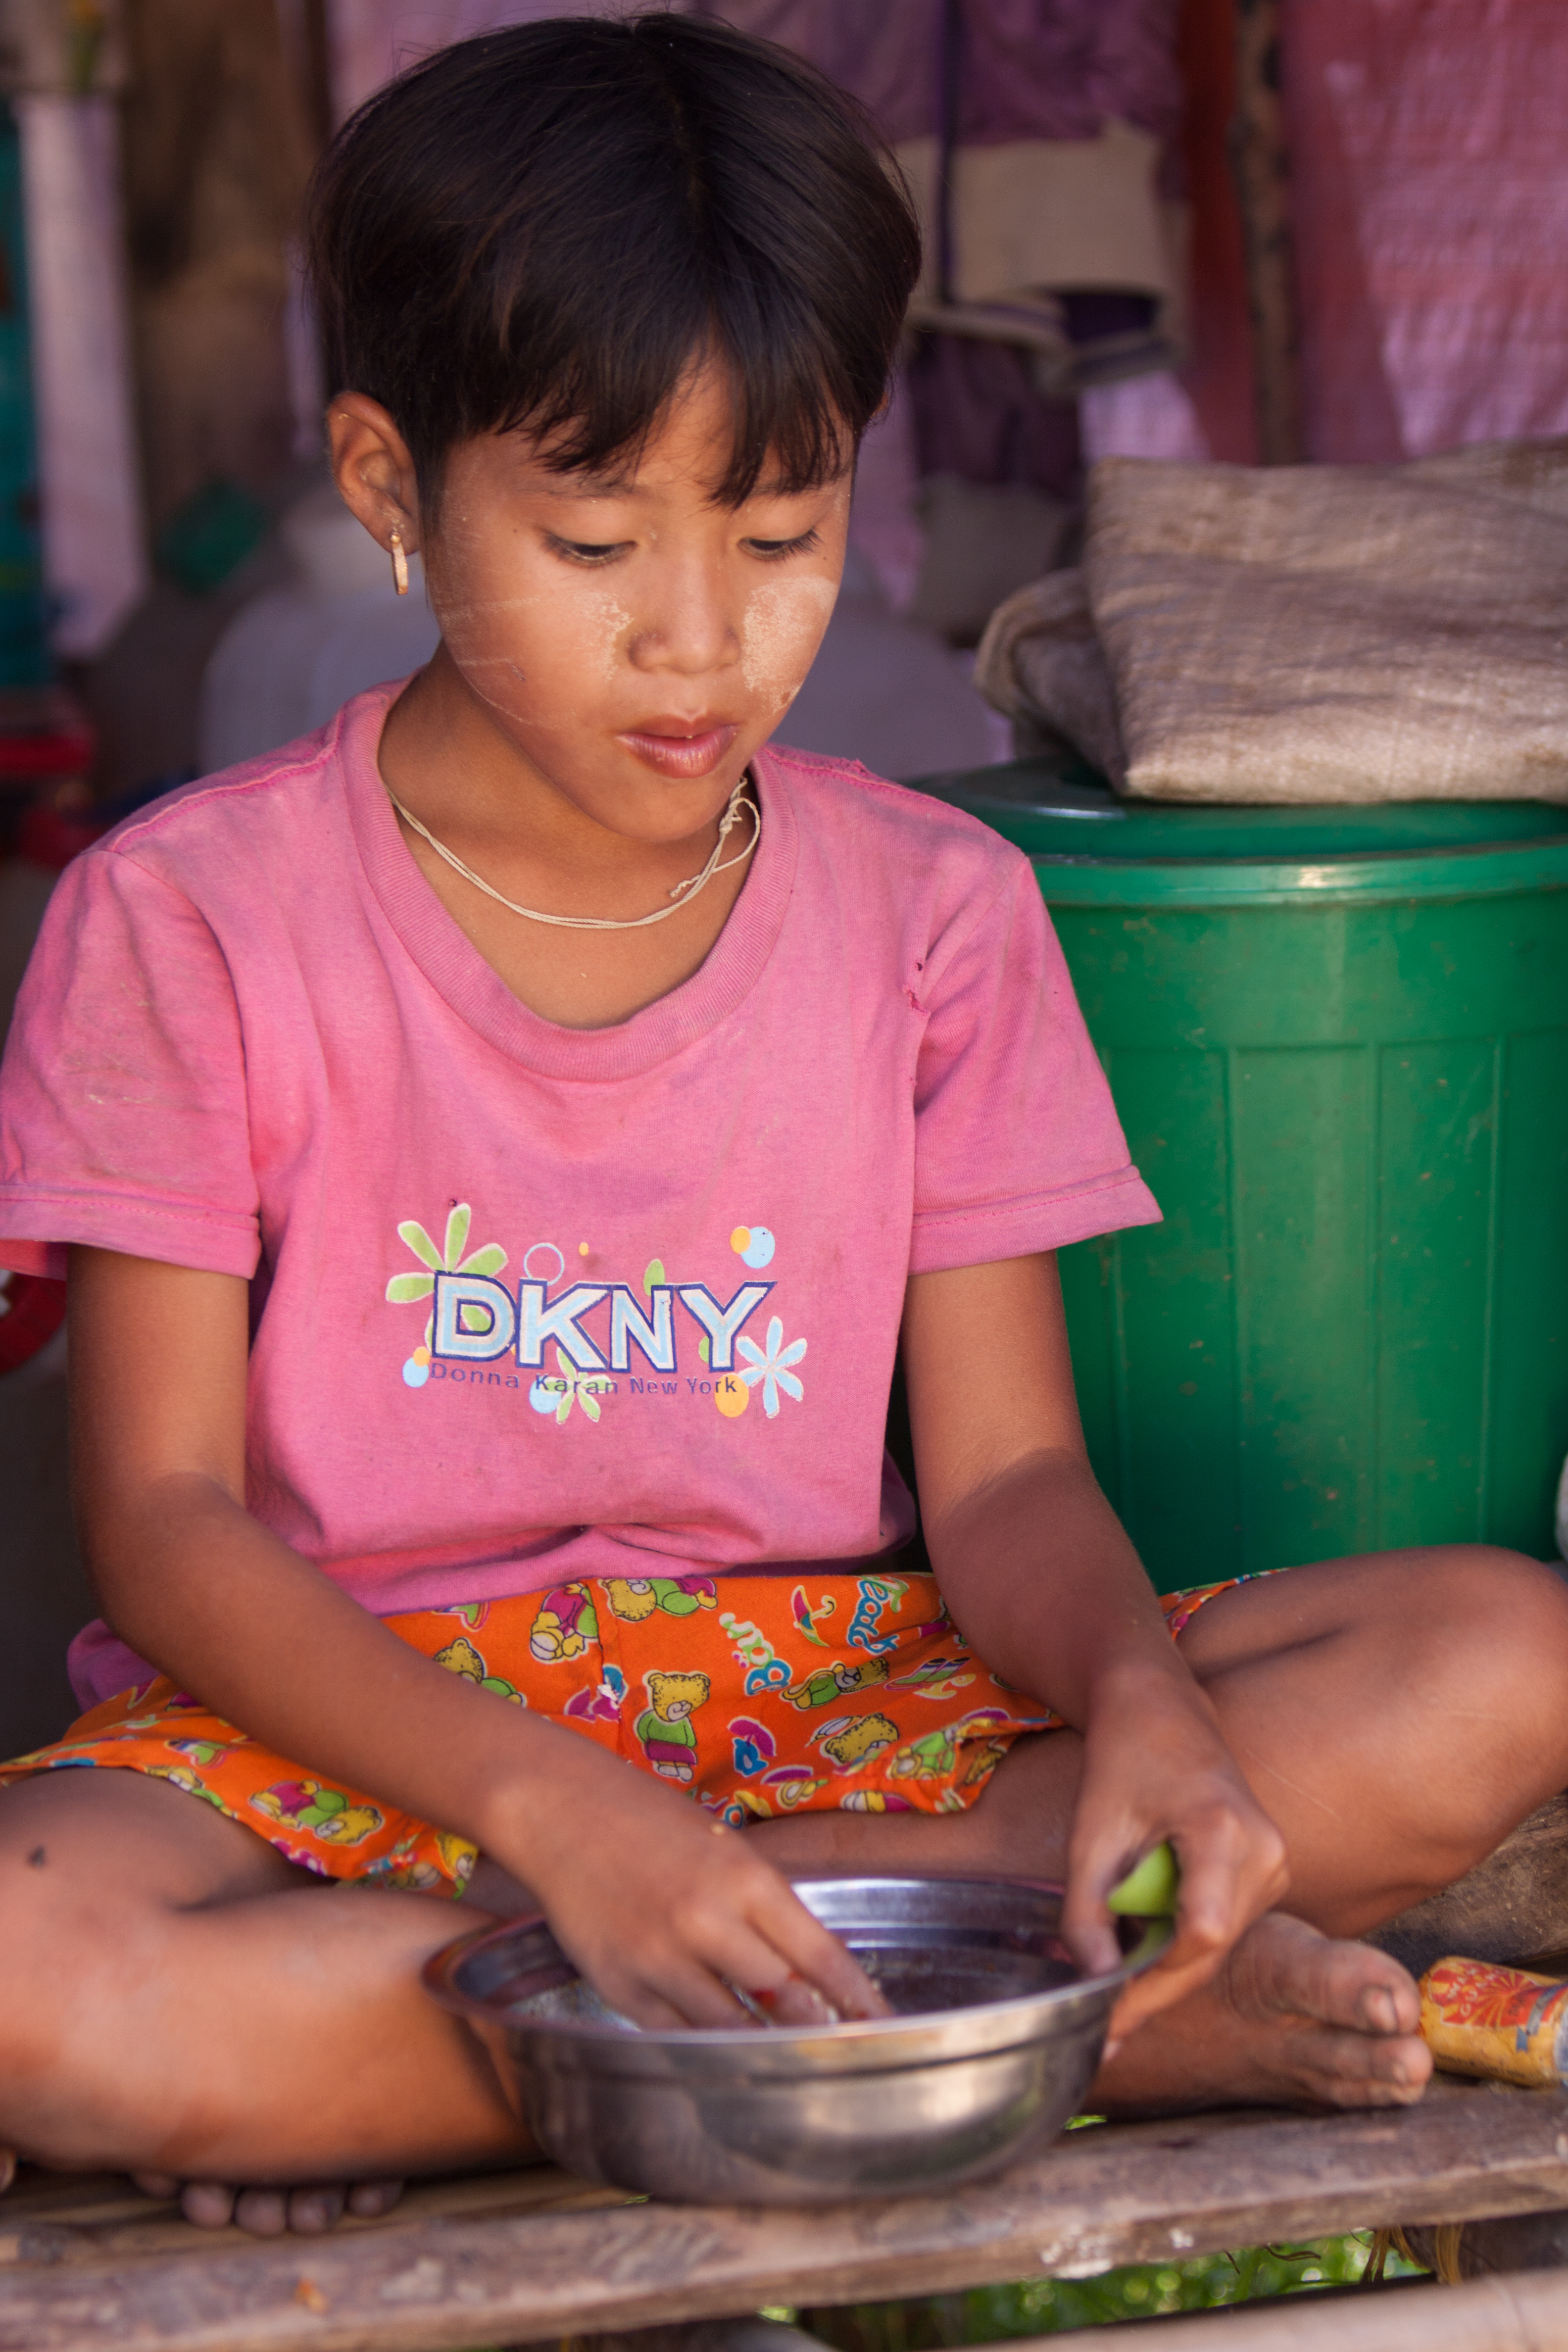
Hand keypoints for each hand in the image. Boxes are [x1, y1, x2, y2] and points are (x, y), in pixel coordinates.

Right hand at [484, 1731, 890, 2029]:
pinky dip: (706, 2042)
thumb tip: (809, 1974)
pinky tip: (723, 2046)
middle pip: (782, 1998)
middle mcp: (704, 1921)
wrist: (560, 1810)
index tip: (880, 2023)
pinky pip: (677, 2033)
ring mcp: (658, 1958)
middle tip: (839, 2045)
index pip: (818, 1954)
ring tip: (787, 2055)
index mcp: (742, 1877)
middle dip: (816, 2026)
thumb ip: (764, 1907)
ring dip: (762, 2043)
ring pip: (730, 2027)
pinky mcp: (619, 1985)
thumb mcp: (725, 1848)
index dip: (856, 1997)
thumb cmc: (651, 1823)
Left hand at [1059, 1663, 1287, 2051]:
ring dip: (1169, 1973)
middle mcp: (1266, 1849)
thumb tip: (1093, 1982)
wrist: (1161, 1709)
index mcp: (1225, 1829)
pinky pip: (1226, 1926)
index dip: (1151, 1984)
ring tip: (1115, 2001)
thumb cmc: (1123, 1759)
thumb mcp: (1091, 1832)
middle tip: (1104, 2034)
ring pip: (1221, 1945)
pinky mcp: (1270, 1869)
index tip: (1107, 2017)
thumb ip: (1088, 1909)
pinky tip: (1143, 1962)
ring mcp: (1276, 1860)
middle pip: (1212, 1949)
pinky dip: (1184, 1948)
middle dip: (1155, 1992)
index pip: (1200, 1933)